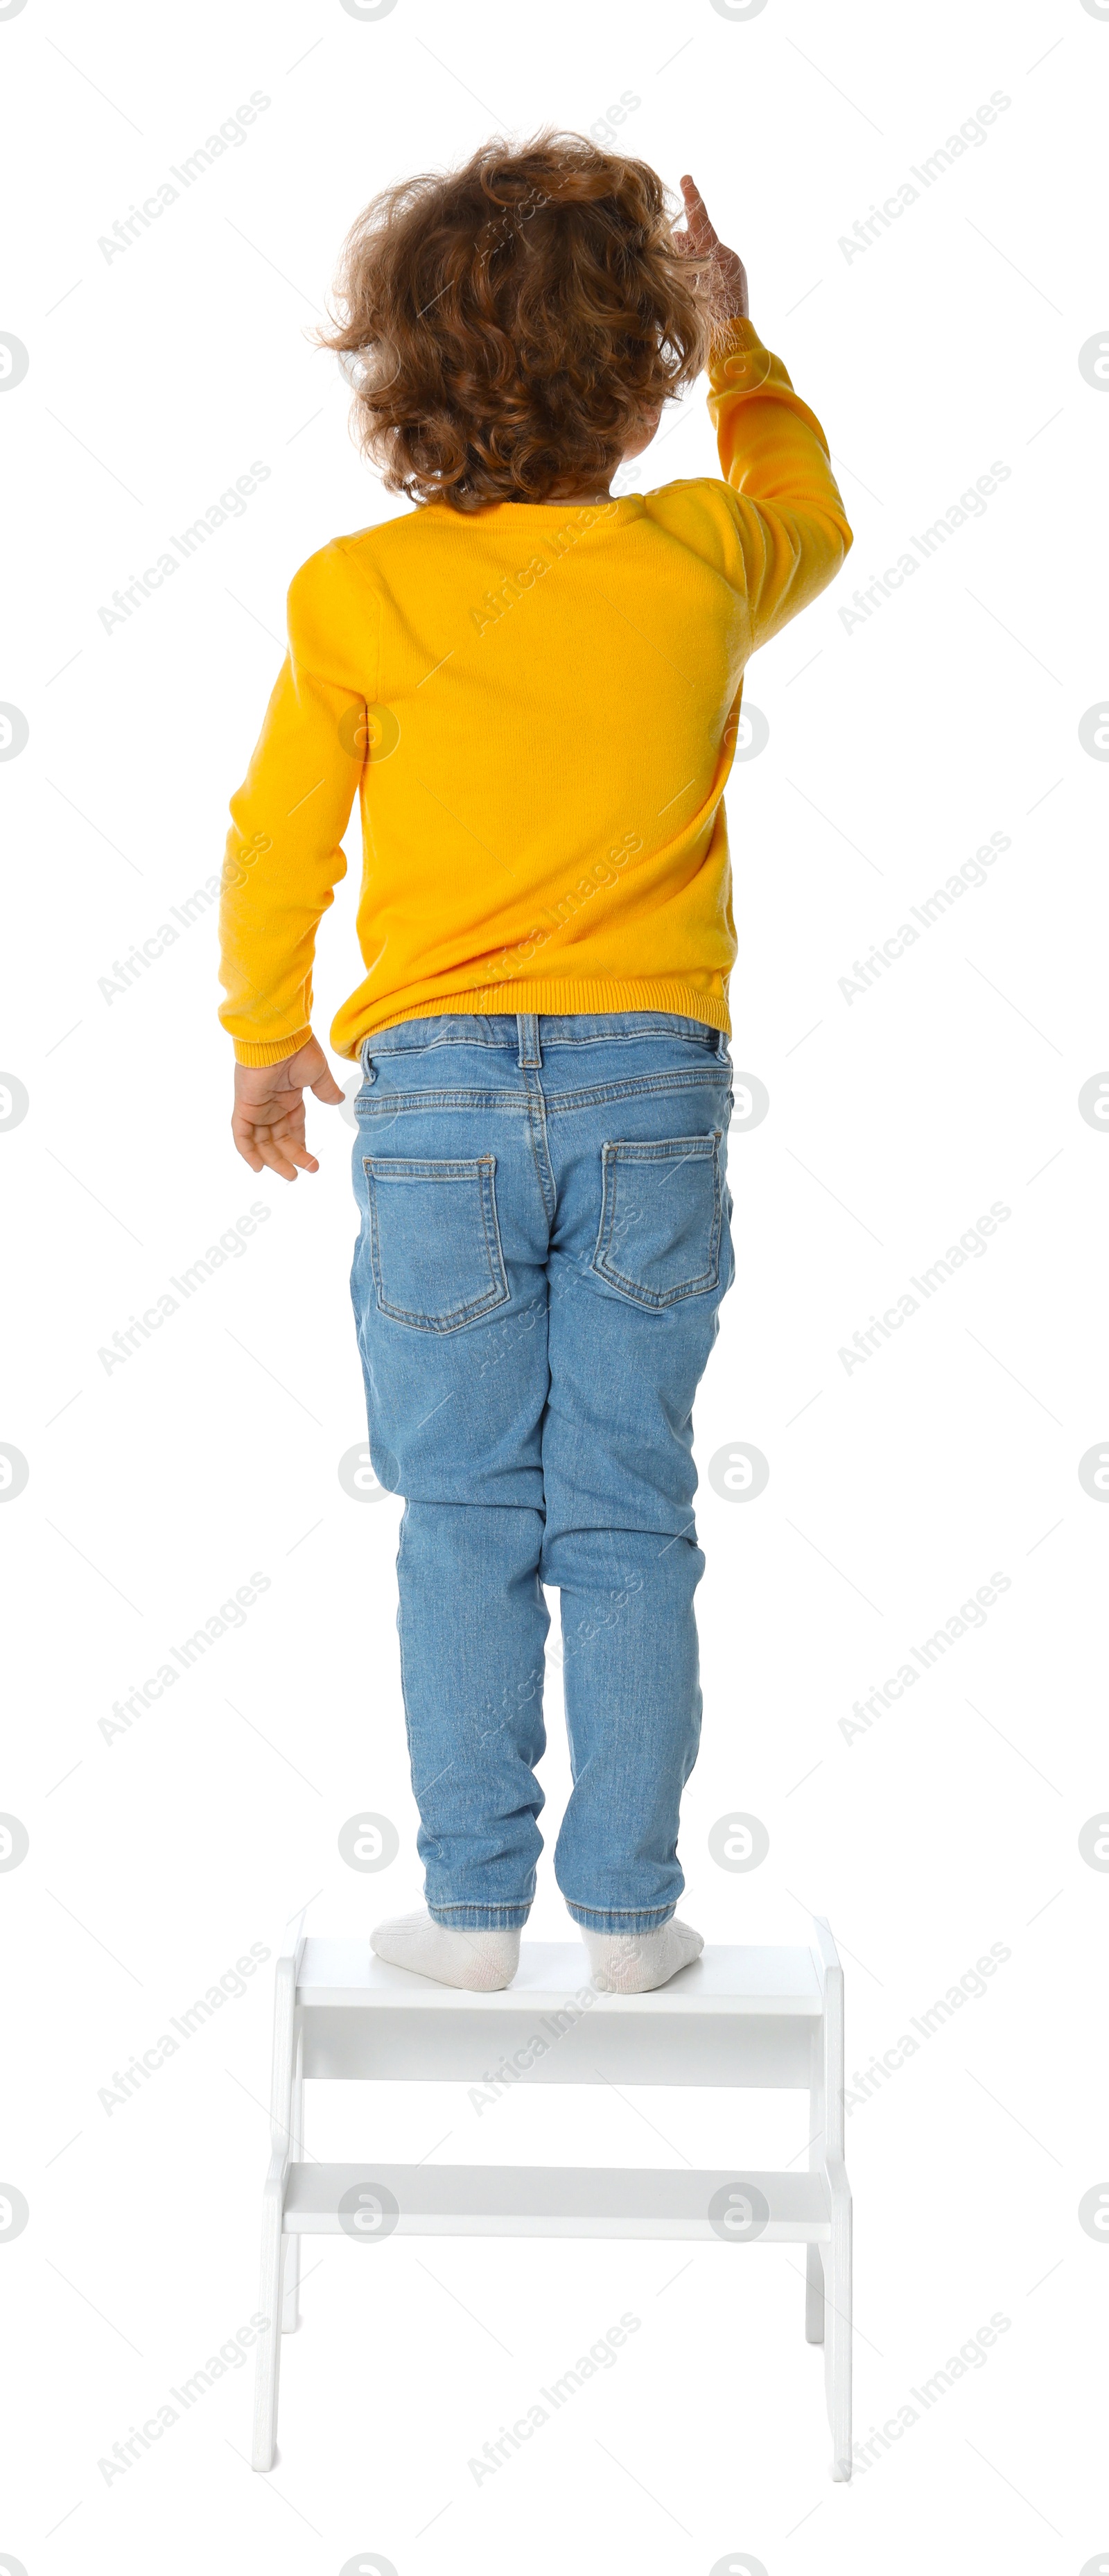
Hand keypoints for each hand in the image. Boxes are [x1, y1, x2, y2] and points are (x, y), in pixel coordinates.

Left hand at [232, 1034, 344, 1180]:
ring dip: (274, 1160)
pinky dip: (247, 1152)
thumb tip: (338, 1101)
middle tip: (301, 1174)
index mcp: (289, 1097)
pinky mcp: (244, 1106)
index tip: (312, 1163)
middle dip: (290, 1157)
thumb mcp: (318, 1074)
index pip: (292, 1129)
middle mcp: (271, 1104)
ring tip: (290, 1175)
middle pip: (278, 1139)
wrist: (278, 1037)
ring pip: (262, 1142)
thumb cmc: (298, 1050)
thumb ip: (326, 1090)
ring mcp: (257, 1106)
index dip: (300, 1146)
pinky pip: (241, 1135)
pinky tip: (258, 1168)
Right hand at [673, 174, 748, 324]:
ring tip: (683, 275)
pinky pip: (712, 268)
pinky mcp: (733, 282)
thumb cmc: (712, 319)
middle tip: (670, 248)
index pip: (701, 221)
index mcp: (719, 255)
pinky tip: (693, 286)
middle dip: (683, 243)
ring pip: (704, 255)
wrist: (735, 344)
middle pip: (699, 240)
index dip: (692, 198)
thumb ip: (683, 260)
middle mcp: (728, 258)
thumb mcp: (691, 285)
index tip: (686, 178)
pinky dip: (699, 272)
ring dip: (690, 260)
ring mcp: (732, 270)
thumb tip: (678, 239)